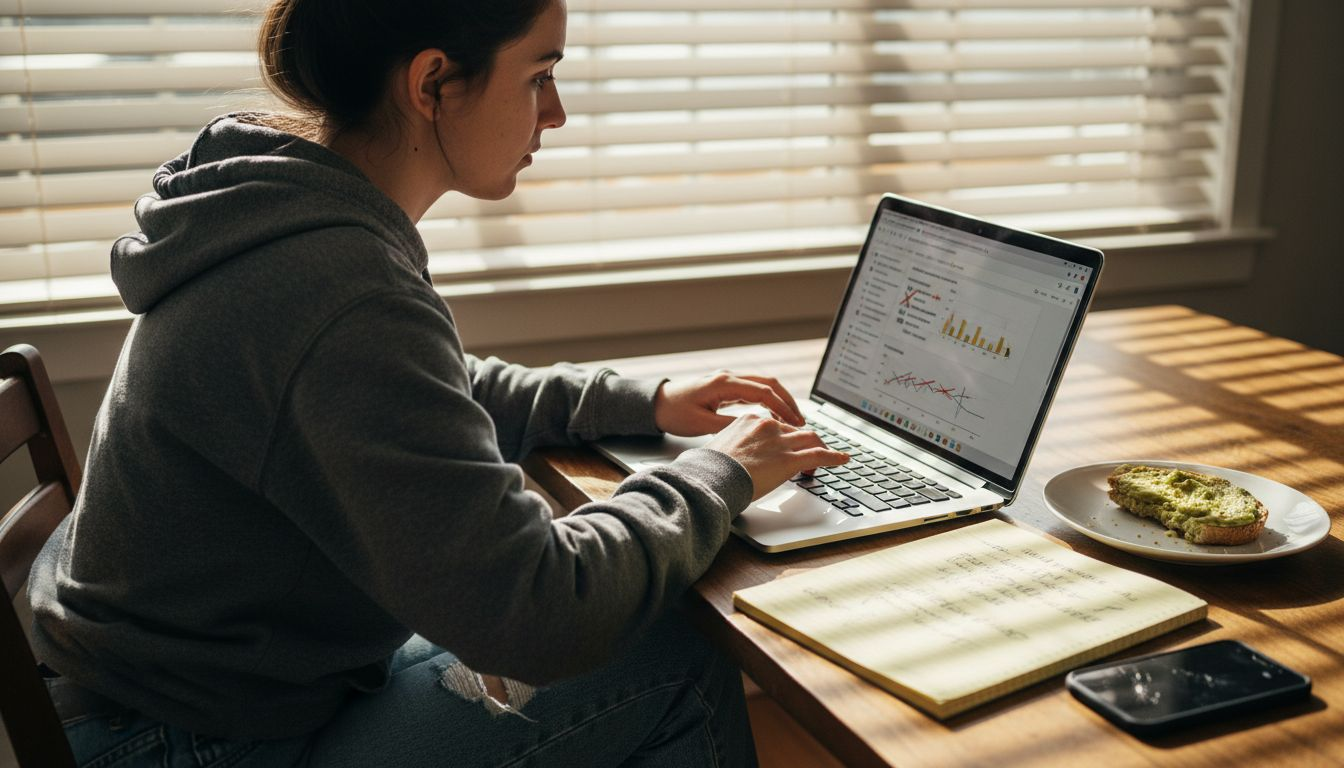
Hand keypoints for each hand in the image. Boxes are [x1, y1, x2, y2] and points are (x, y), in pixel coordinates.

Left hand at [654, 371, 805, 436]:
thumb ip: (730, 426)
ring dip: (779, 401)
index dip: (783, 408)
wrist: (656, 404)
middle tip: (801, 421)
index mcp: (724, 384)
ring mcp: (728, 381)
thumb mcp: (702, 425)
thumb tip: (757, 430)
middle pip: (769, 383)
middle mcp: (728, 378)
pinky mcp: (726, 388)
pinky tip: (774, 416)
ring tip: (792, 420)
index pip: (763, 392)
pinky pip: (753, 391)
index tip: (796, 423)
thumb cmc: (674, 413)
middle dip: (788, 401)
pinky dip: (767, 402)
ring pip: (763, 385)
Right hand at [704, 413, 849, 499]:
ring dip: (820, 448)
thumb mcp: (721, 446)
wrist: (711, 478)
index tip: (787, 445)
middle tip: (808, 454)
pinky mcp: (790, 459)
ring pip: (811, 439)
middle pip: (797, 430)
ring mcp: (781, 442)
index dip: (787, 436)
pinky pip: (819, 455)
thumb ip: (736, 445)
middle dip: (805, 441)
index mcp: (751, 419)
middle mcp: (768, 426)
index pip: (778, 423)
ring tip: (826, 458)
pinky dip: (834, 456)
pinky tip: (843, 459)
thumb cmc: (710, 468)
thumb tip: (736, 456)